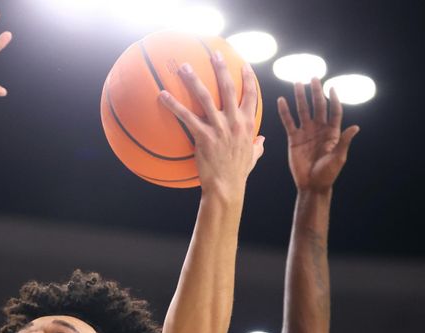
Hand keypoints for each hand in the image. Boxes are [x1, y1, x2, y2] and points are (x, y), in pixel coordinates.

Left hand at [159, 52, 263, 199]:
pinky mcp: (203, 136)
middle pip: (229, 88)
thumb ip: (258, 146)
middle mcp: (235, 121)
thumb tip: (262, 140)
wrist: (226, 187)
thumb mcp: (252, 157)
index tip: (243, 64)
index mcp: (248, 124)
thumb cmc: (238, 174)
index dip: (248, 77)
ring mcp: (219, 128)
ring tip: (184, 67)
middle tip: (214, 54)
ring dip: (194, 79)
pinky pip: (186, 116)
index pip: (251, 95)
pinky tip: (162, 95)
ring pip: (206, 97)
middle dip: (221, 68)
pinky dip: (174, 104)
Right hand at [277, 78, 359, 192]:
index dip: (334, 99)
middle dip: (316, 92)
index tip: (331, 87)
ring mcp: (306, 133)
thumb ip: (344, 141)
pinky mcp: (294, 139)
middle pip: (318, 106)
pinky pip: (289, 122)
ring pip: (303, 111)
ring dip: (300, 97)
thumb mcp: (338, 158)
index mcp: (332, 133)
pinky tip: (281, 101)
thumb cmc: (328, 173)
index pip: (334, 111)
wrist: (311, 184)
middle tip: (313, 77)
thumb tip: (356, 127)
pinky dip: (285, 112)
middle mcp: (319, 129)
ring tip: (297, 83)